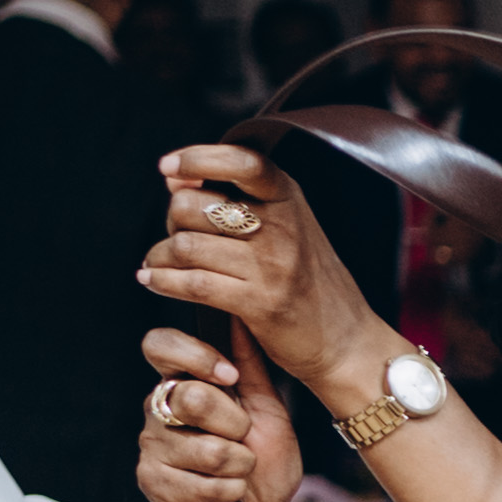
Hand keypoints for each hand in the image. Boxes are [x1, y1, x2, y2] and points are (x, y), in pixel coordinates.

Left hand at [134, 141, 396, 401]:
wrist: (347, 342)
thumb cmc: (308, 283)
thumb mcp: (283, 229)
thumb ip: (231, 200)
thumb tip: (175, 178)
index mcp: (288, 200)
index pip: (241, 163)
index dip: (197, 159)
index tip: (167, 168)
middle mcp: (282, 227)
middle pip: (193, 205)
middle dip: (172, 221)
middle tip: (177, 238)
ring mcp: (273, 266)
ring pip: (185, 245)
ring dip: (160, 256)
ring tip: (158, 264)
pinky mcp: (260, 303)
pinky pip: (193, 284)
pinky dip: (163, 280)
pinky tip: (154, 280)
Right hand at [134, 325, 304, 501]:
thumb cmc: (263, 468)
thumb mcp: (268, 413)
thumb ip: (251, 368)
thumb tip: (239, 317)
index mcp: (183, 383)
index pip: (160, 345)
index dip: (194, 355)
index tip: (229, 376)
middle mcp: (159, 408)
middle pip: (190, 396)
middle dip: (234, 424)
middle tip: (241, 440)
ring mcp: (151, 445)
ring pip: (202, 445)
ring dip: (238, 464)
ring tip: (237, 471)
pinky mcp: (150, 480)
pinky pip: (200, 480)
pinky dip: (229, 490)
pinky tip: (227, 494)